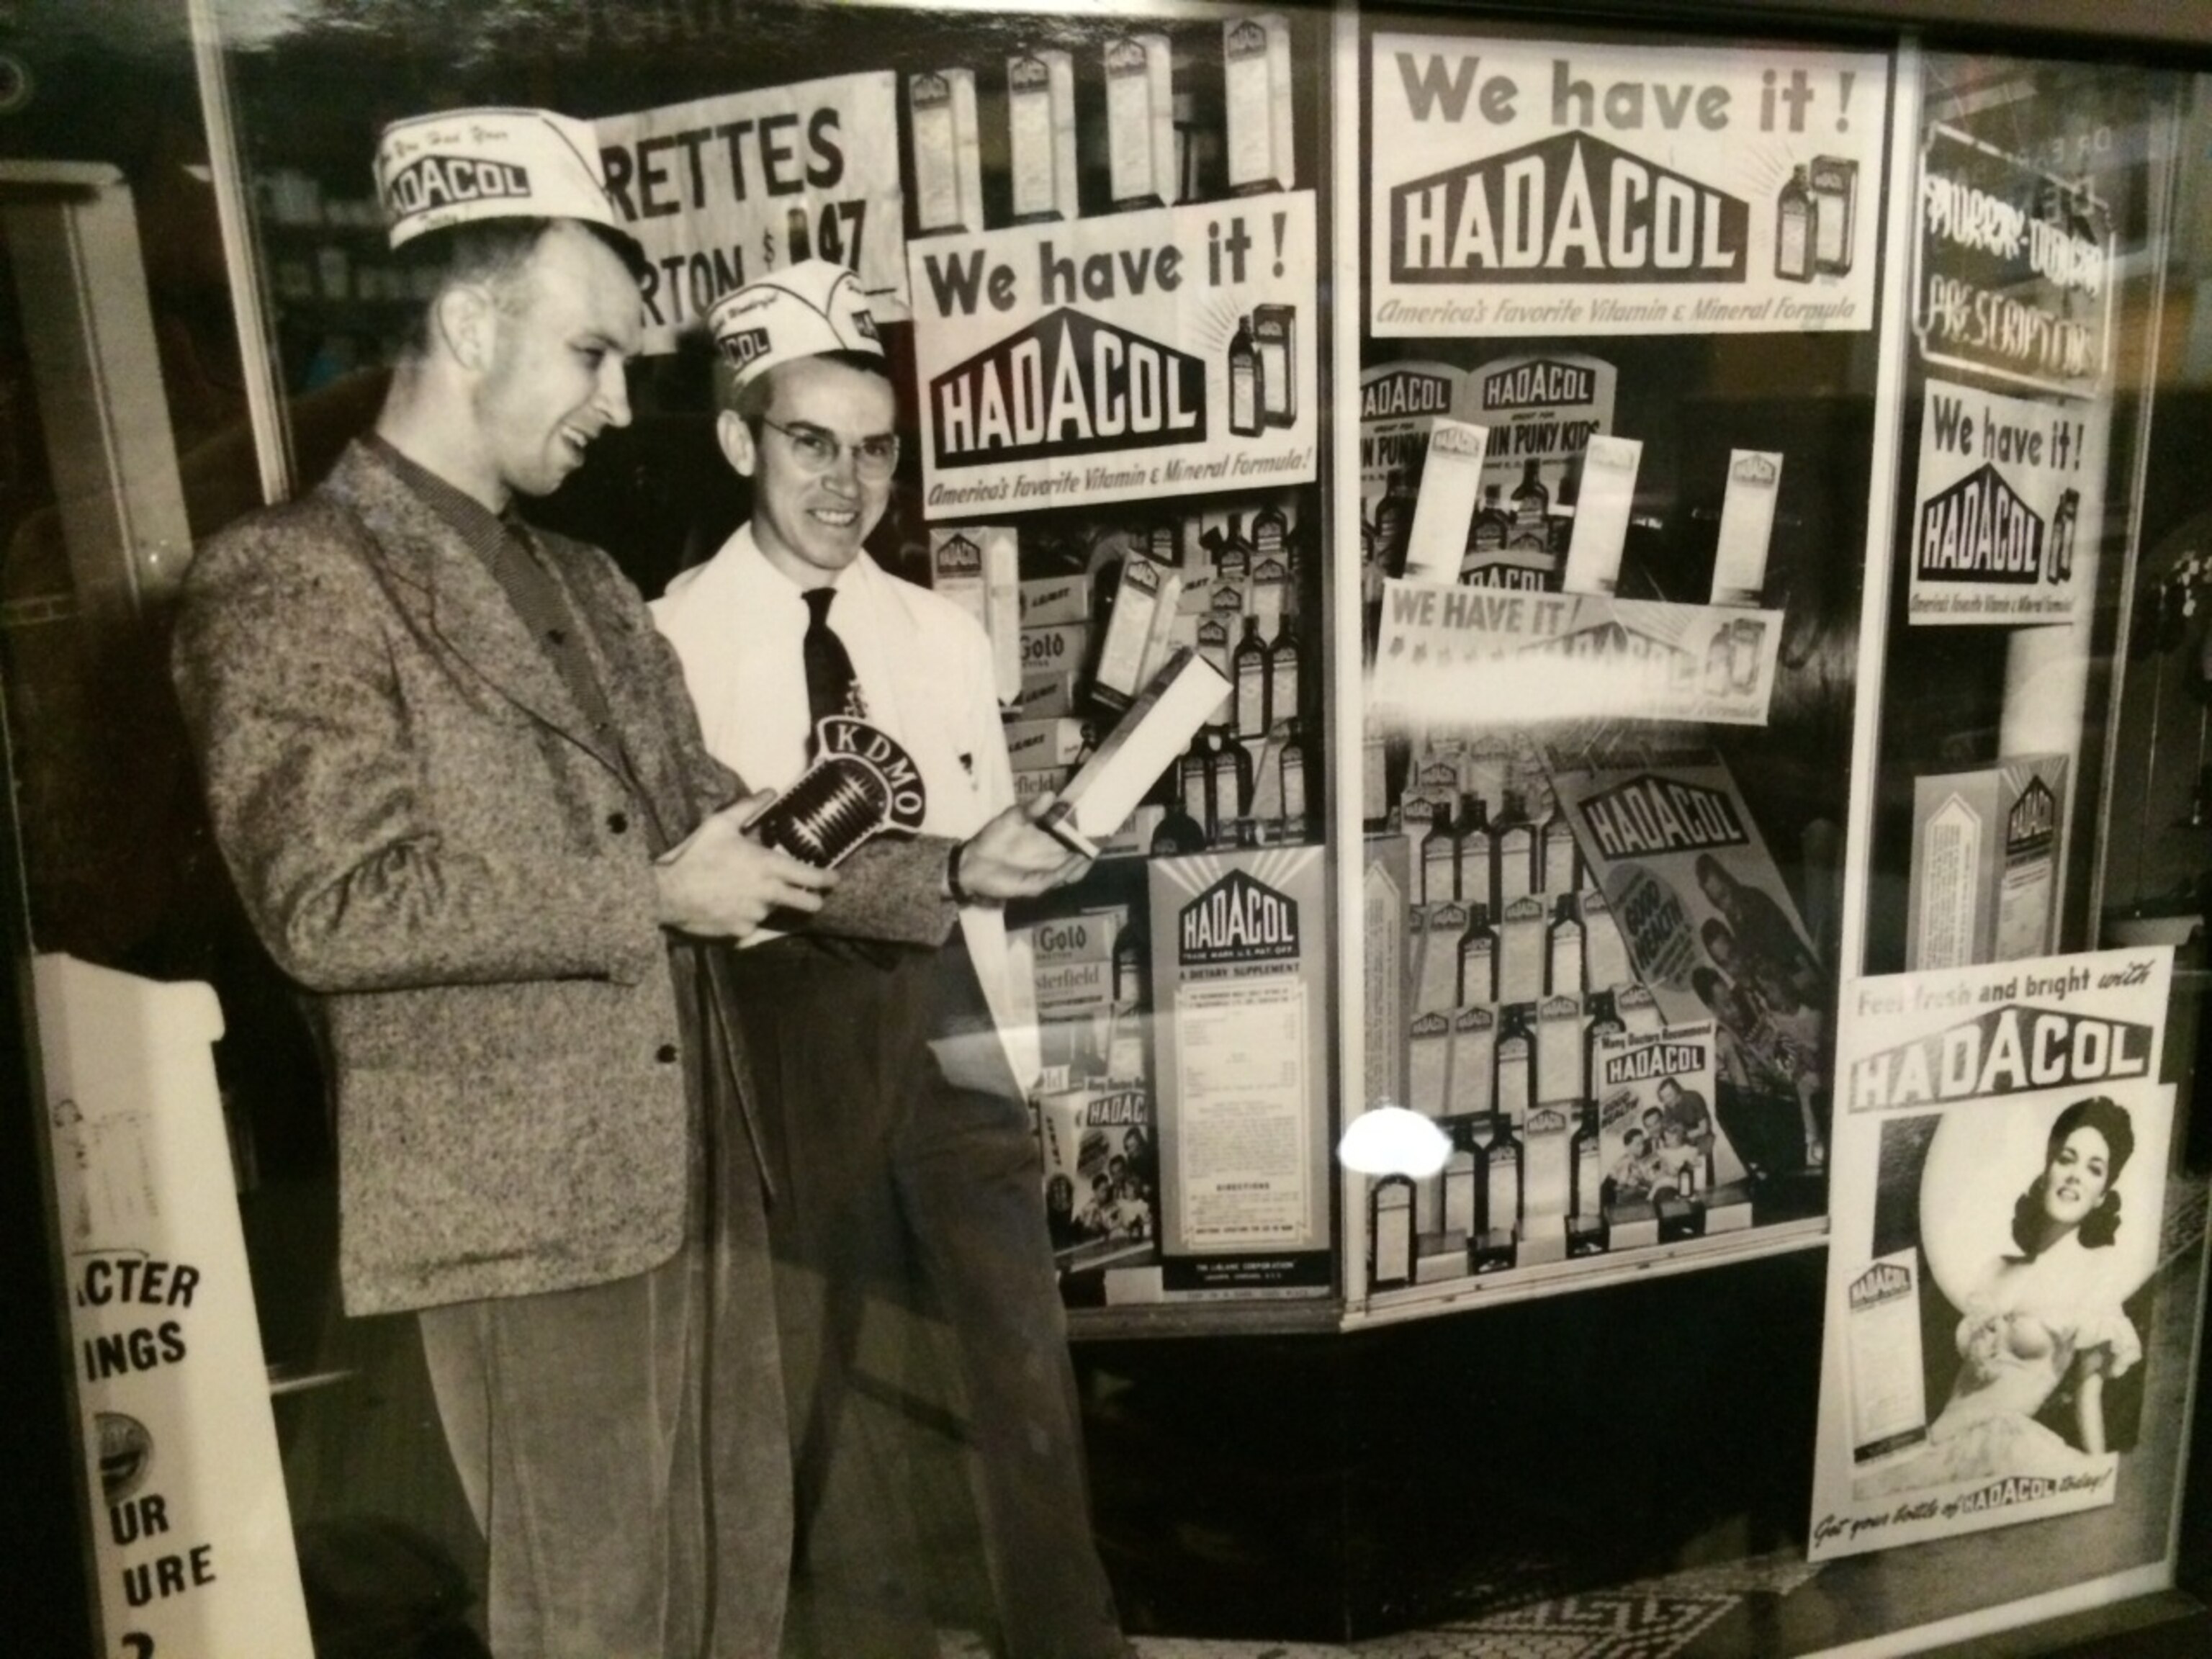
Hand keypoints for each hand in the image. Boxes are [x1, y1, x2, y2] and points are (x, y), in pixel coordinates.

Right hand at [655, 791, 836, 937]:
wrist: (666, 894)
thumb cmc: (695, 856)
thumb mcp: (720, 824)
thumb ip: (749, 807)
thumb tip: (770, 791)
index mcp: (768, 866)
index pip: (812, 877)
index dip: (829, 879)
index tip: (834, 879)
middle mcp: (768, 894)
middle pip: (808, 905)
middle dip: (814, 900)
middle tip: (810, 895)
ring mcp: (756, 916)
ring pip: (775, 912)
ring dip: (770, 904)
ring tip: (747, 893)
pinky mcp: (741, 933)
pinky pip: (753, 925)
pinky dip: (748, 917)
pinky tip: (731, 905)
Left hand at [951, 796, 1092, 901]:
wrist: (971, 864)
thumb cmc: (992, 838)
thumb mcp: (1011, 818)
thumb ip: (1031, 810)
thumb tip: (1051, 796)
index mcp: (1046, 838)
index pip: (1072, 833)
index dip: (1087, 827)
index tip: (1101, 817)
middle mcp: (1050, 855)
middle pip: (1077, 850)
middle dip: (1091, 843)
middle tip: (1106, 832)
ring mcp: (1046, 870)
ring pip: (1073, 866)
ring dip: (1084, 858)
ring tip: (1095, 846)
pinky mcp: (1039, 884)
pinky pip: (1058, 878)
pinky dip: (1069, 870)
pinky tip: (1077, 859)